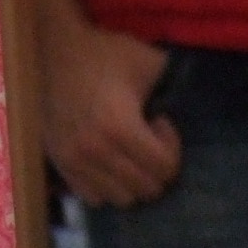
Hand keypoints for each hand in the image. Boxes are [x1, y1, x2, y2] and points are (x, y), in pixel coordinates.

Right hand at [42, 22, 181, 207]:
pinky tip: (108, 161)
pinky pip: (94, 199)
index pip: (164, 170)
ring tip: (127, 150)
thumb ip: (176, 84)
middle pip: (146, 189)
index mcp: (119, 126)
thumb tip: (195, 104)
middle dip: (155, 166)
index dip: (171, 148)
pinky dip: (107, 187)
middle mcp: (95, 150)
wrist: (52, 48)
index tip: (160, 123)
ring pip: (122, 199)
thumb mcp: (147, 60)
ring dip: (133, 180)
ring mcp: (74, 160)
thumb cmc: (104, 53)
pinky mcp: (61, 164)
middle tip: (146, 138)